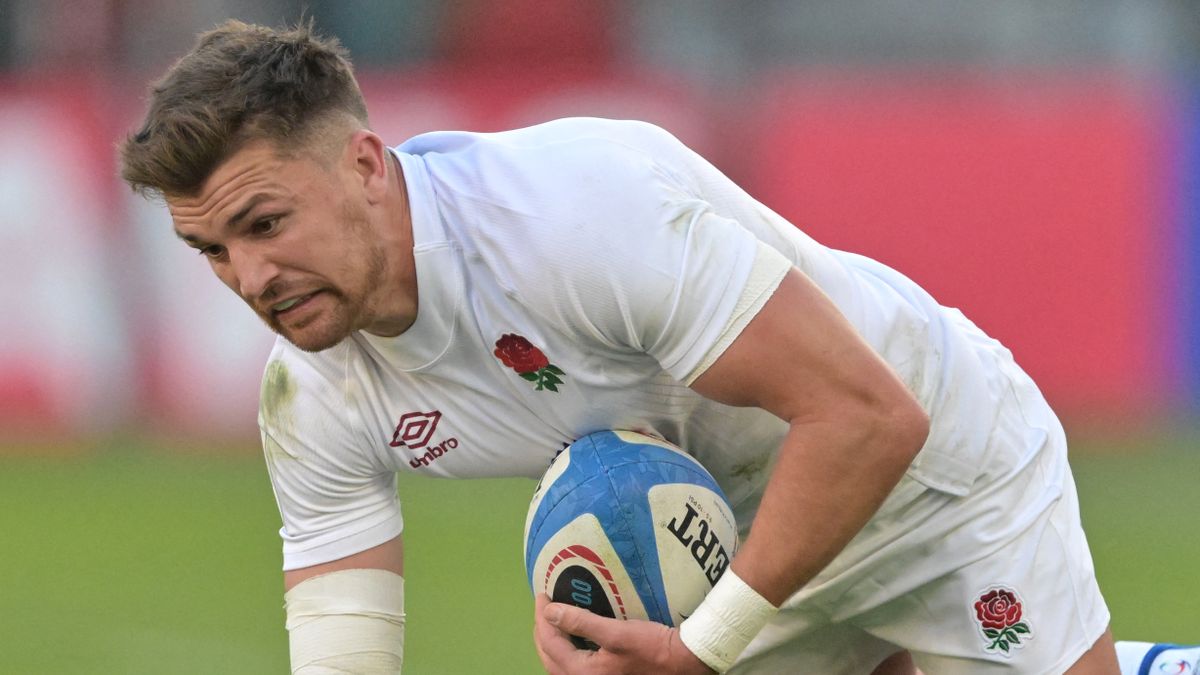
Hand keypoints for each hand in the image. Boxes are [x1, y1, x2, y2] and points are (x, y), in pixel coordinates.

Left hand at [533, 594, 714, 674]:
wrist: (682, 662)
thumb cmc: (652, 646)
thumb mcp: (616, 632)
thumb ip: (580, 622)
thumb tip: (550, 611)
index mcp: (583, 673)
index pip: (550, 643)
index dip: (543, 617)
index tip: (543, 595)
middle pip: (549, 658)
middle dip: (542, 631)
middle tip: (544, 606)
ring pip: (559, 666)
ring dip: (551, 644)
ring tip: (552, 621)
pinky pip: (571, 668)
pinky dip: (564, 653)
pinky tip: (571, 640)